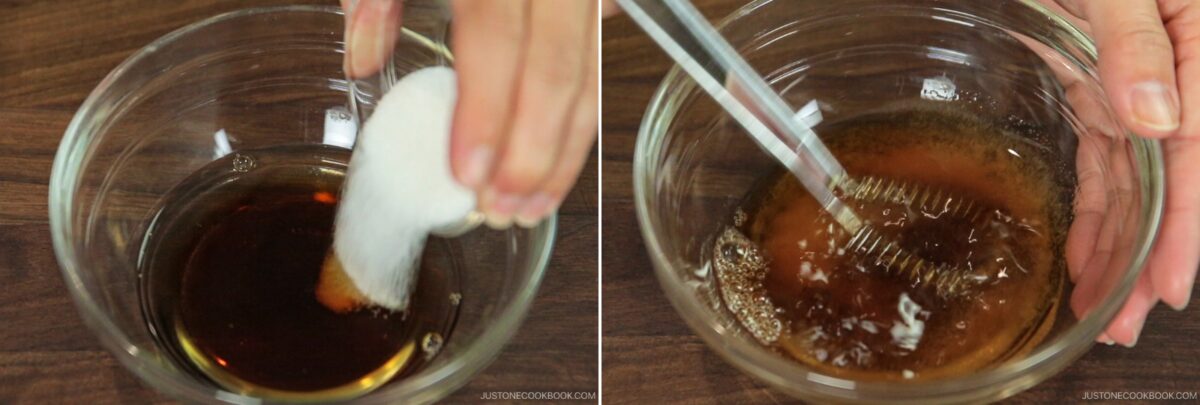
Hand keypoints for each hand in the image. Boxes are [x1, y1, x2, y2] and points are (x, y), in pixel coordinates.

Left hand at [343, 0, 598, 227]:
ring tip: (532, 204)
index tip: (470, 171)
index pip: (497, 33)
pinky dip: (580, 108)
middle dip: (536, 150)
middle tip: (505, 208)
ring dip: (566, 145)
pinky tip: (559, 155)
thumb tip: (365, 56)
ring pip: (591, 66)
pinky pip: (597, 51)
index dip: (487, 108)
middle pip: (558, 63)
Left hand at [1049, 0, 1199, 346]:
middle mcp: (1177, 70)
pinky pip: (1105, 151)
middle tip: (1126, 321)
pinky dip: (1096, 199)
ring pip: (1137, 175)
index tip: (1169, 286)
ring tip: (1100, 300)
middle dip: (1152, 252)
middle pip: (1174, 178)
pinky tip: (1083, 243)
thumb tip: (1158, 122)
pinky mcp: (1100, 77)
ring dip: (1121, 239)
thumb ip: (1137, 43)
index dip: (1188, 226)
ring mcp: (1138, 78)